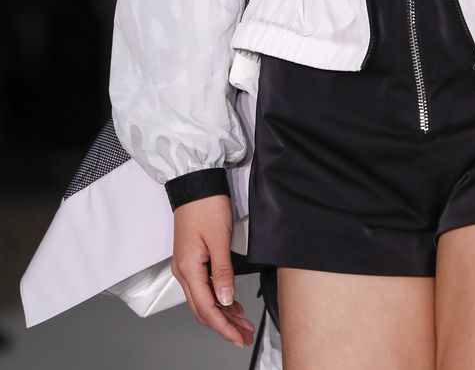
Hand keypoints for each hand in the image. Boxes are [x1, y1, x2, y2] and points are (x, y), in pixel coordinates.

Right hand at [172, 195, 255, 347]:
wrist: (195, 184)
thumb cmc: (206, 205)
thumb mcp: (219, 239)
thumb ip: (222, 272)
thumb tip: (225, 300)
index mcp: (188, 269)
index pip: (206, 308)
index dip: (223, 327)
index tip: (238, 337)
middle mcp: (184, 271)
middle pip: (203, 309)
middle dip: (224, 325)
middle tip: (244, 335)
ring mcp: (187, 266)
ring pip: (204, 300)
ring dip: (222, 314)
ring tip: (242, 324)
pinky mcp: (192, 259)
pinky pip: (203, 287)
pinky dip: (217, 299)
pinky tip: (231, 304)